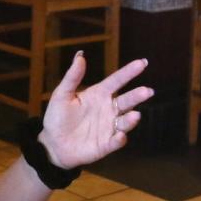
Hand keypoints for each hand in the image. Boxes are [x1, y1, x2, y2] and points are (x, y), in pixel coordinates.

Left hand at [38, 53, 151, 169]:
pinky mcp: (106, 144)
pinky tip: (121, 135)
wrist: (53, 144)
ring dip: (131, 119)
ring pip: (125, 121)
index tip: (142, 63)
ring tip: (135, 115)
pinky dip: (120, 139)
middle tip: (147, 91)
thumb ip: (72, 77)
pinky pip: (116, 141)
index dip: (129, 72)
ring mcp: (109, 127)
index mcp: (99, 94)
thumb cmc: (58, 117)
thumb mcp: (62, 95)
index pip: (117, 80)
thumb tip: (80, 56)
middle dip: (137, 96)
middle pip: (127, 100)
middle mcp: (108, 109)